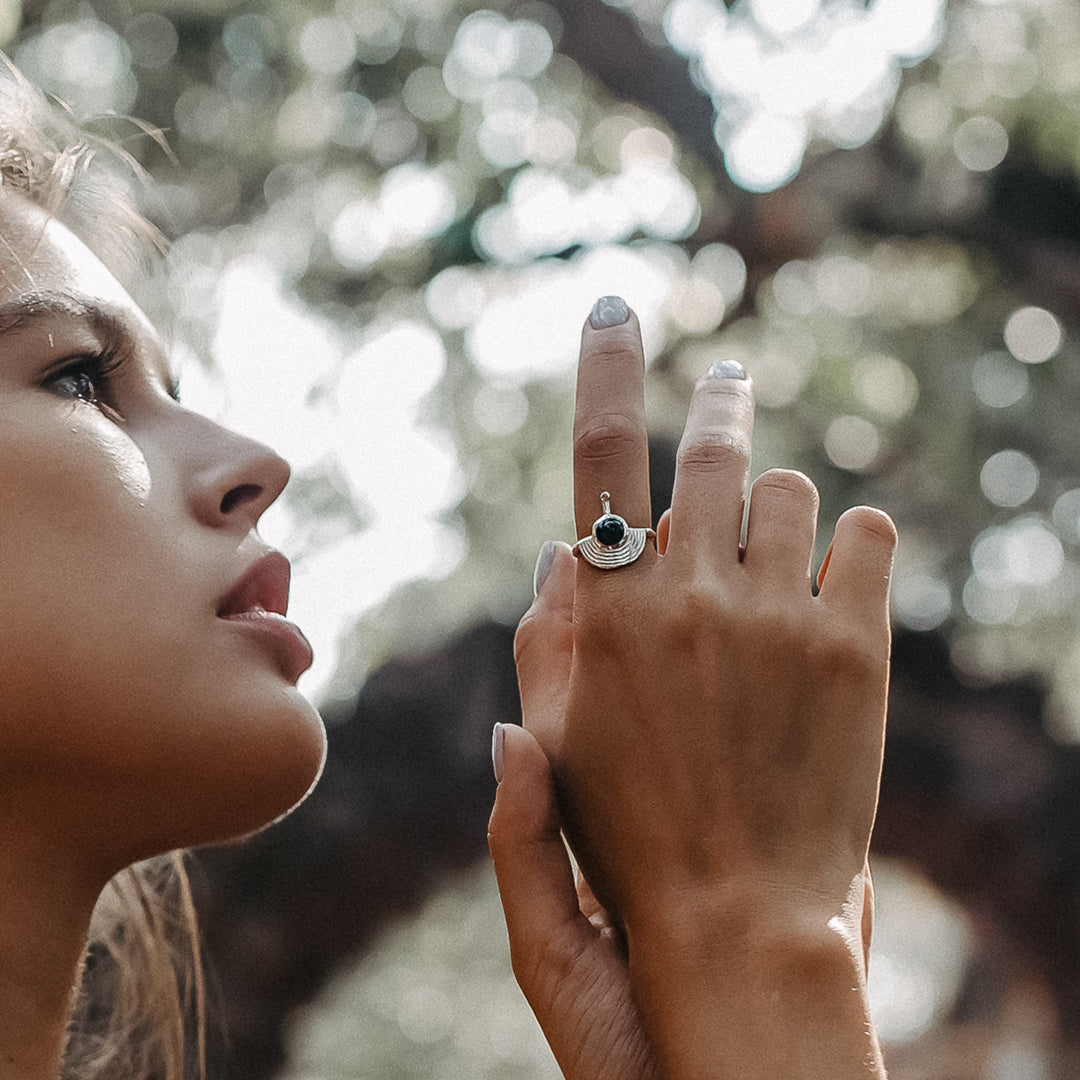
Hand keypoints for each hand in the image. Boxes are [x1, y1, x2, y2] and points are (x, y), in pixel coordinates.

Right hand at [510, 298, 895, 1078]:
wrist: (738, 919)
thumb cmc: (629, 829)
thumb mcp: (559, 736)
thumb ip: (546, 634)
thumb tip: (560, 548)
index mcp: (609, 610)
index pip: (602, 453)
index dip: (606, 370)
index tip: (612, 311)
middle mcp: (691, 595)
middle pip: (717, 449)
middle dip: (722, 407)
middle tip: (731, 386)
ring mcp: (778, 618)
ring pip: (793, 491)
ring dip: (777, 513)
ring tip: (772, 559)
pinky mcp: (856, 650)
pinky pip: (866, 533)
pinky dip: (848, 544)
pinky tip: (830, 581)